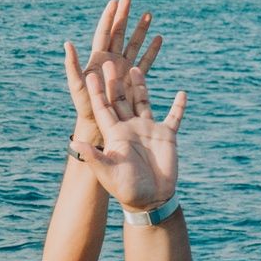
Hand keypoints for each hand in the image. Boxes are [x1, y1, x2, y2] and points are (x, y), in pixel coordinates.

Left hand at [64, 0, 160, 149]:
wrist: (101, 130)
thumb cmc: (87, 111)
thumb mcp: (78, 88)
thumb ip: (72, 67)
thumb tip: (67, 44)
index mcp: (97, 62)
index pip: (103, 34)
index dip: (109, 18)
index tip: (115, 1)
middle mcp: (110, 64)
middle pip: (118, 35)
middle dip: (123, 17)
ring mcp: (123, 72)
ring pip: (133, 46)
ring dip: (140, 30)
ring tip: (148, 13)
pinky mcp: (135, 82)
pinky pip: (145, 63)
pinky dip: (152, 50)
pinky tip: (159, 38)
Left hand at [65, 41, 185, 213]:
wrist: (150, 199)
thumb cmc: (126, 189)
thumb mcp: (108, 173)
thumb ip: (95, 157)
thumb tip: (78, 143)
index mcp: (115, 134)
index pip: (104, 108)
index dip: (97, 92)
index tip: (90, 75)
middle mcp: (130, 127)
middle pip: (121, 99)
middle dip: (115, 82)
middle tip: (108, 61)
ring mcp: (148, 129)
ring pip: (143, 101)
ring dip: (140, 85)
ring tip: (134, 68)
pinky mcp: (166, 135)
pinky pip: (174, 117)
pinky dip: (179, 106)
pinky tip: (182, 93)